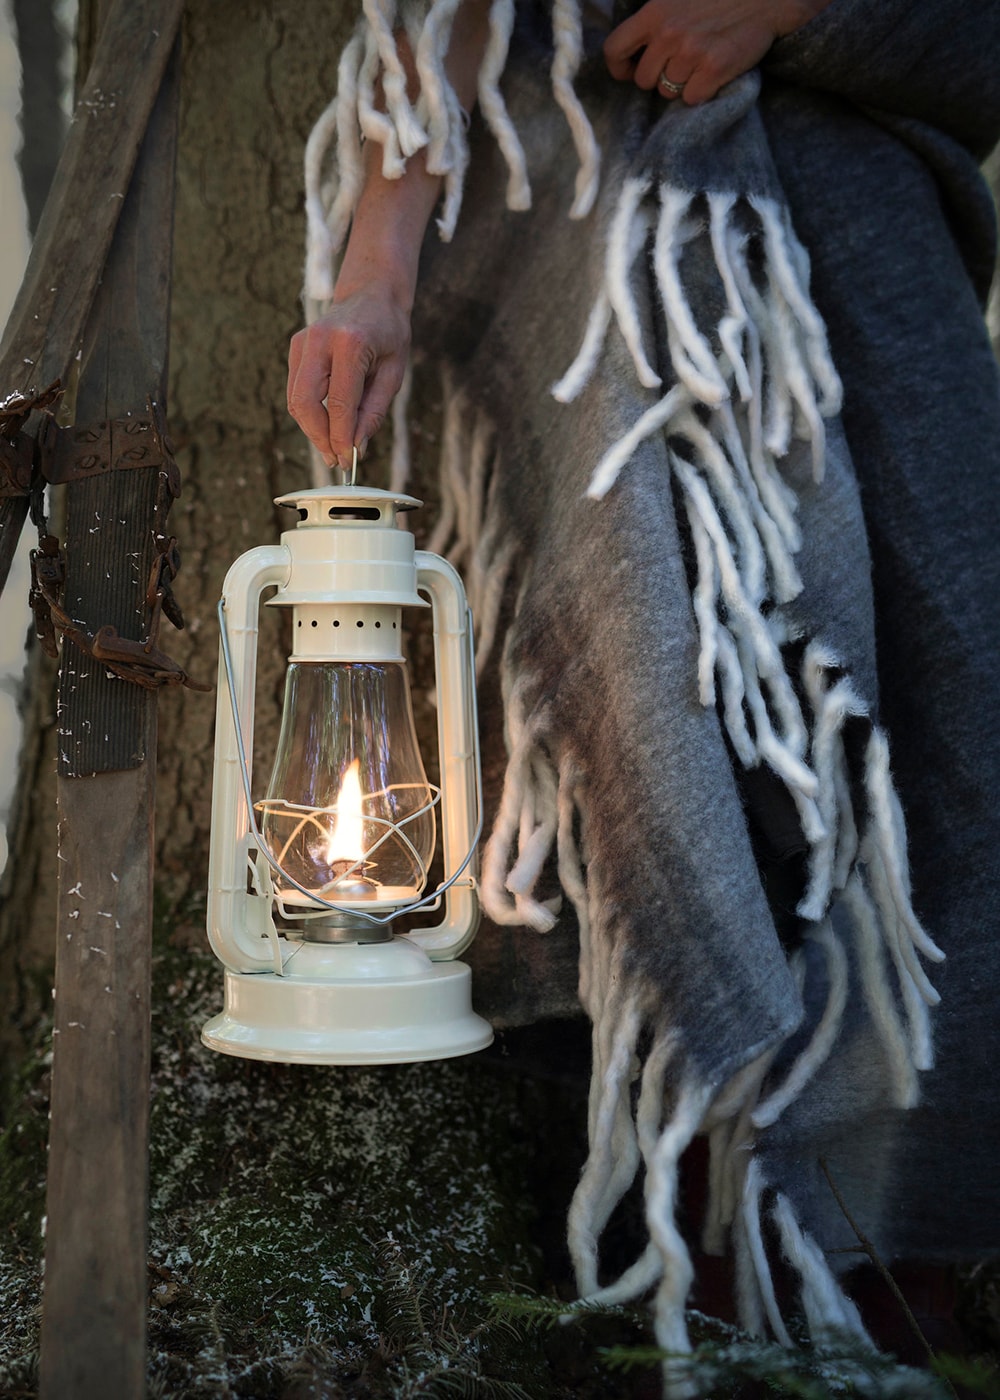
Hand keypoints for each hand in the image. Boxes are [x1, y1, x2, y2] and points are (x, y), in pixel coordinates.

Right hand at [287, 284, 410, 466]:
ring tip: (333, 447)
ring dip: (313, 429)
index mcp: (350, 344)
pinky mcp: (296, 347)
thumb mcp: (394, 373)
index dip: (341, 437)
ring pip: (296, 400)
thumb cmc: (389, 333)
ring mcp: (303, 342)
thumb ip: (374, 411)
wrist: (371, 294)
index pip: (338, 403)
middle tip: (336, 460)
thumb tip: (356, 446)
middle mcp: (320, 340)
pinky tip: (328, 425)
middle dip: (319, 437)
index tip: (349, 461)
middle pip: (305, 403)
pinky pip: (296, 390)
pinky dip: (310, 413)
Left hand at [603, 0, 830, 105]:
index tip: (631, 70)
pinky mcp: (713, 69)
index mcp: (655, 12)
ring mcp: (691, 52)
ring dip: (681, 84)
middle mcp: (669, 33)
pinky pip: (691, 98)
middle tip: (679, 65)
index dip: (620, 68)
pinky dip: (701, 92)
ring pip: (668, 92)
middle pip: (643, 80)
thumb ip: (655, 19)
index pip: (614, 50)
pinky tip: (713, 72)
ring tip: (701, 63)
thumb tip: (633, 49)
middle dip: (658, 78)